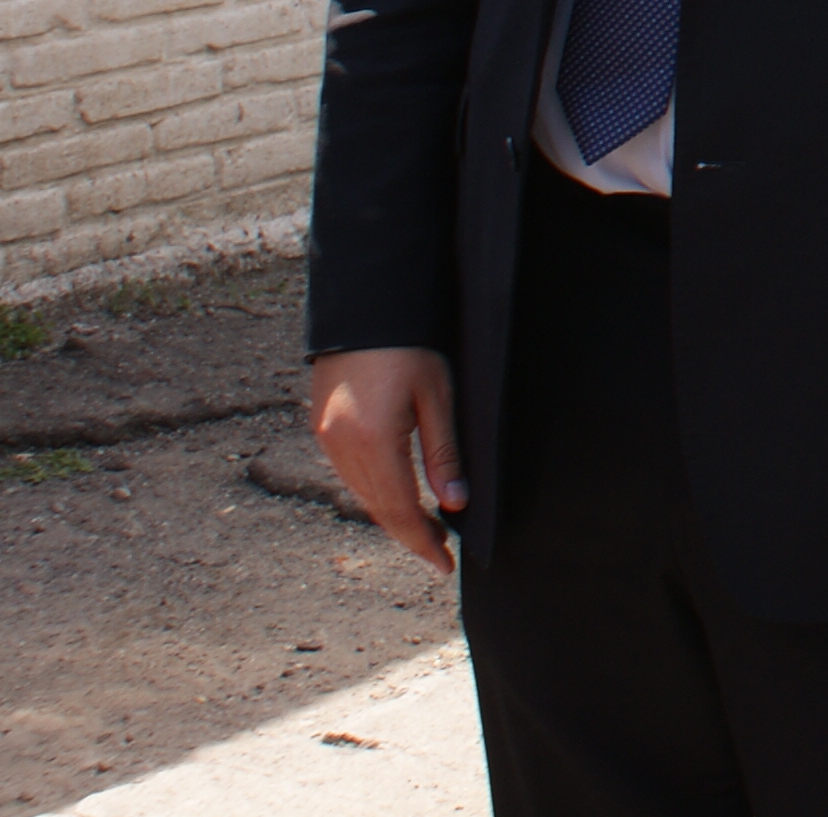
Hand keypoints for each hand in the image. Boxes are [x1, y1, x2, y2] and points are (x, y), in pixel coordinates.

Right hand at [305, 346, 464, 570]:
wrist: (363, 310)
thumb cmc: (409, 347)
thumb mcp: (437, 397)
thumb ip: (444, 453)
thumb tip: (455, 503)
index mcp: (373, 442)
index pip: (400, 509)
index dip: (422, 541)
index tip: (444, 565)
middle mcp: (342, 447)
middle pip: (378, 508)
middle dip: (410, 534)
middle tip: (441, 552)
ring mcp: (327, 439)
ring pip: (361, 494)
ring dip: (392, 515)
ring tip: (426, 528)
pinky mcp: (323, 428)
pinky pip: (350, 474)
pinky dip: (375, 492)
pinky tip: (396, 495)